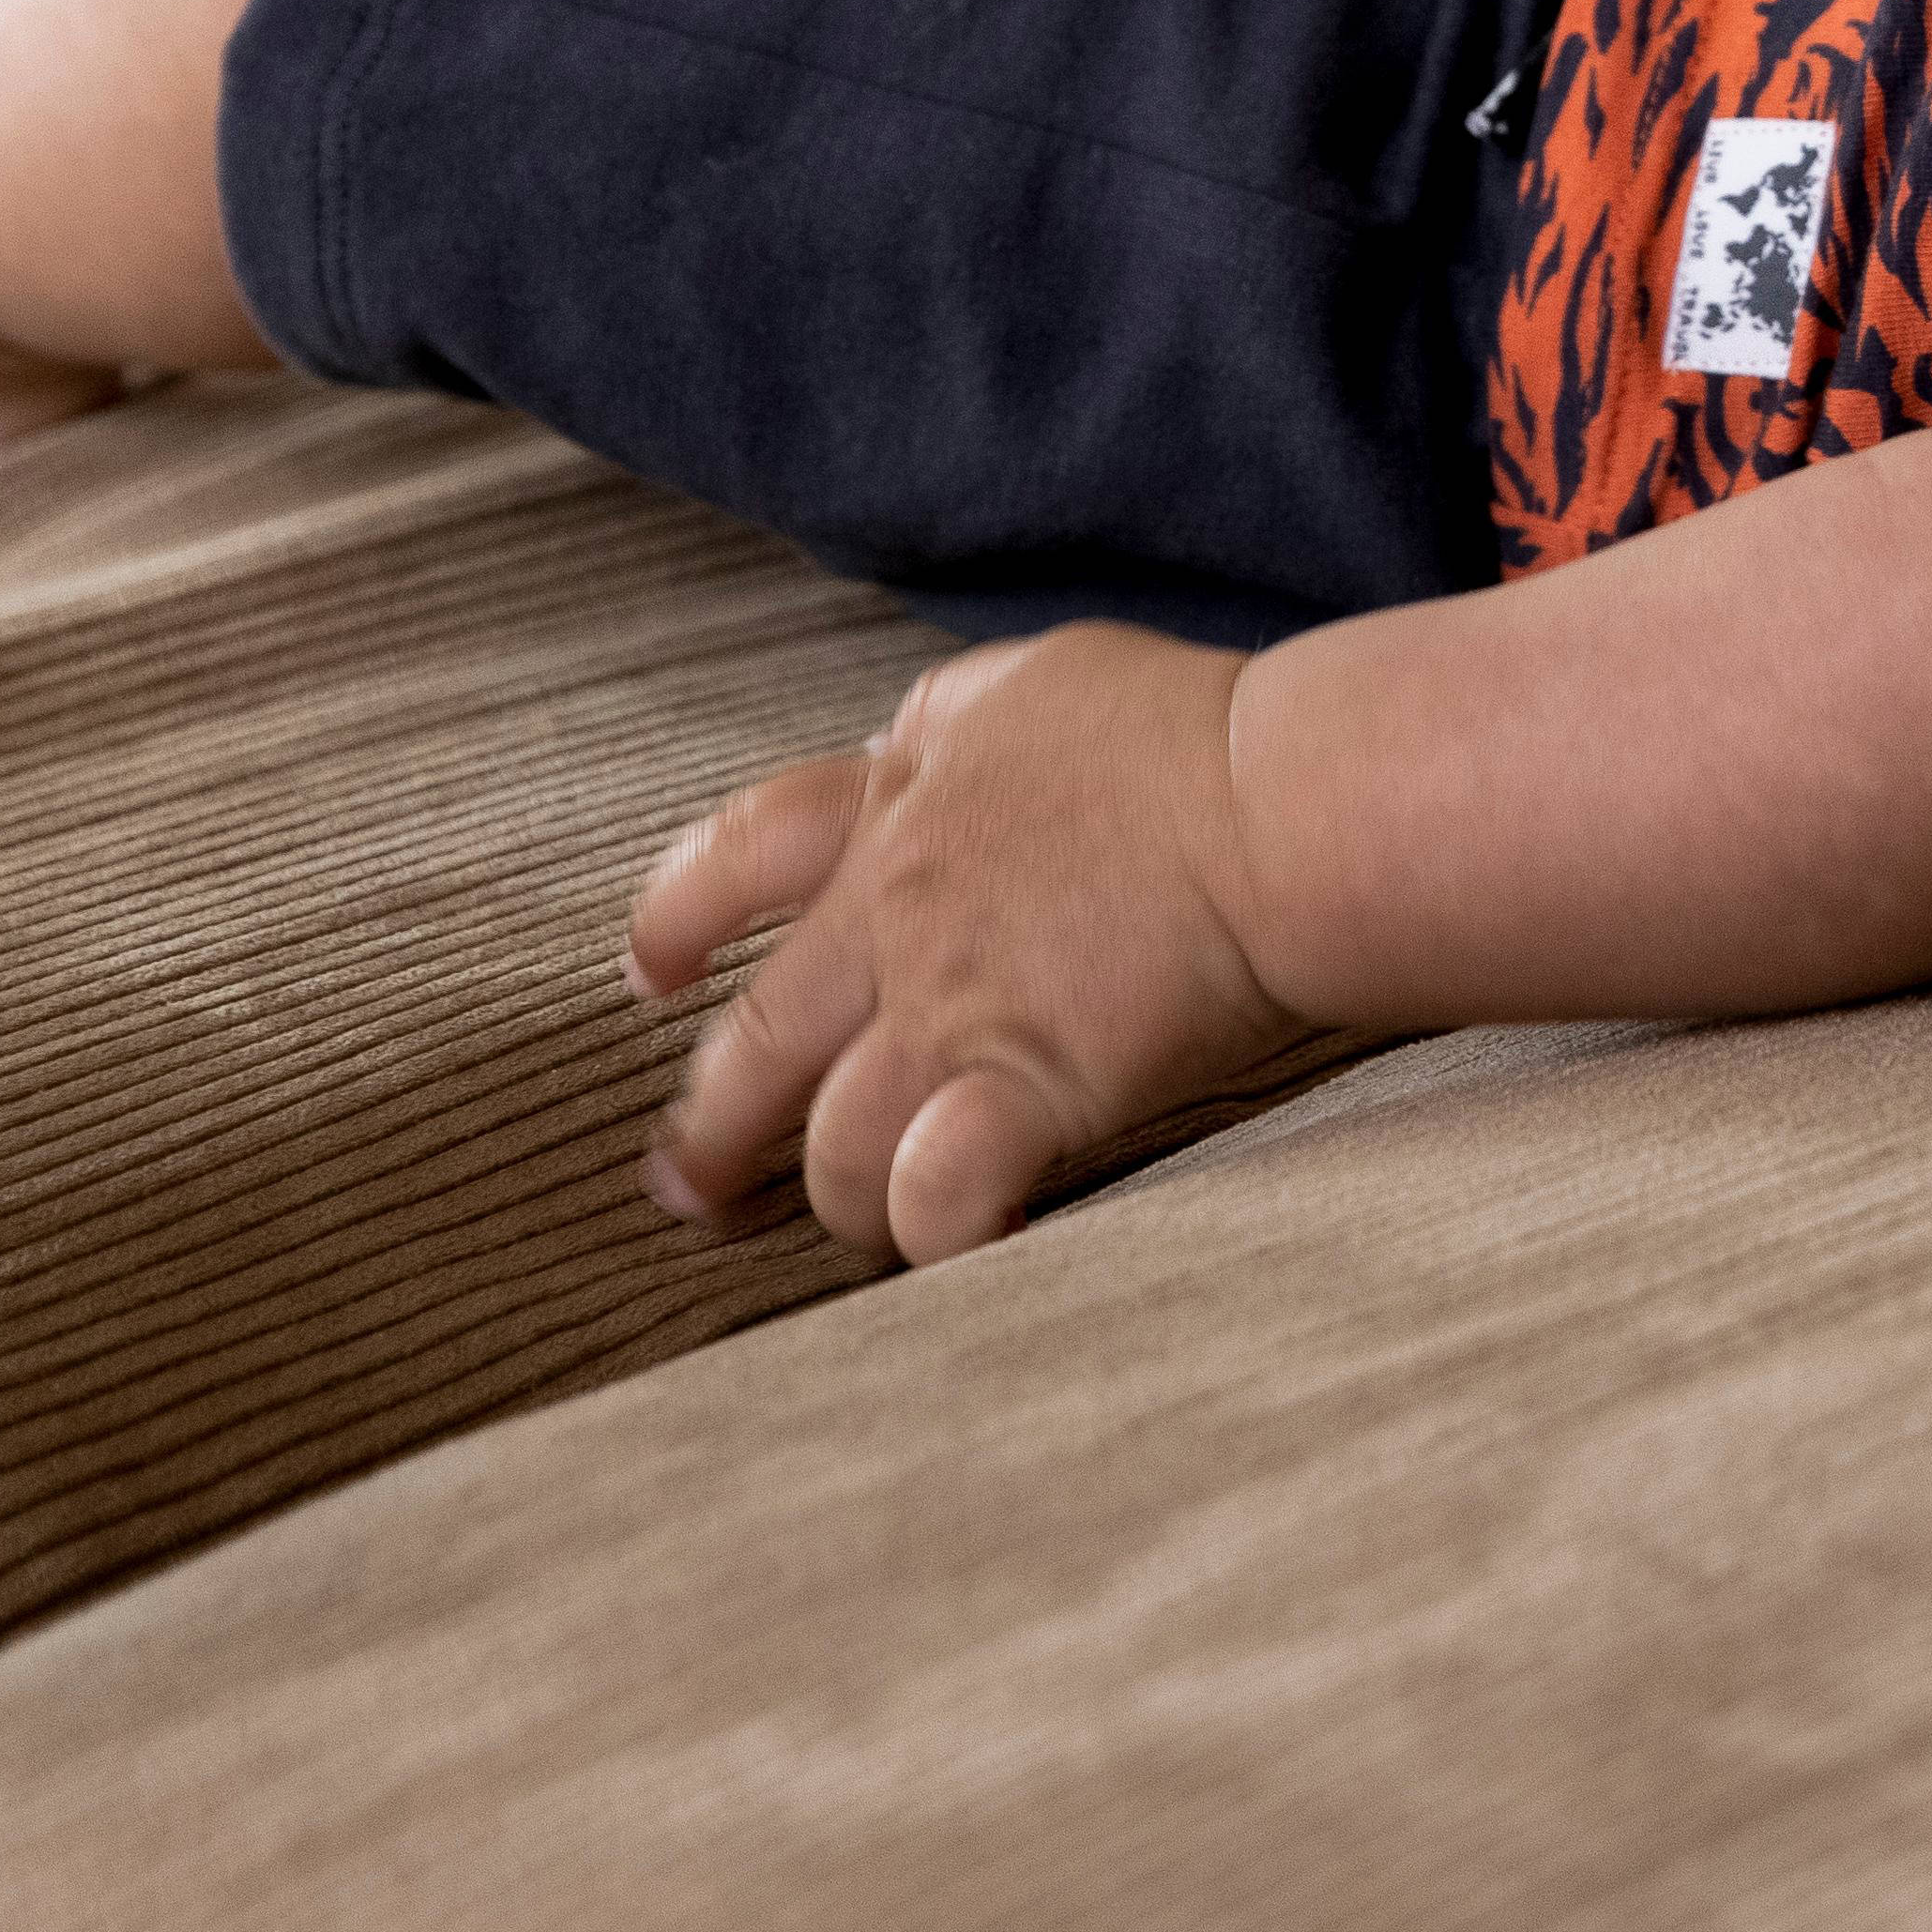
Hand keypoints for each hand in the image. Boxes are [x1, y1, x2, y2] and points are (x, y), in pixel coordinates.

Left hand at [624, 623, 1313, 1269]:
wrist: (1281, 802)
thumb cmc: (1195, 735)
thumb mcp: (1044, 683)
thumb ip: (959, 725)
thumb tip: (921, 748)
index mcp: (899, 802)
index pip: (742, 853)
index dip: (680, 919)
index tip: (650, 974)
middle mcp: (897, 913)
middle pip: (758, 1043)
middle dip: (712, 1132)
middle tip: (691, 1190)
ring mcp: (952, 1008)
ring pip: (835, 1147)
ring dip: (840, 1202)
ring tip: (865, 1234)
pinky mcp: (1023, 1086)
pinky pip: (935, 1197)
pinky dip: (937, 1235)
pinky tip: (966, 1248)